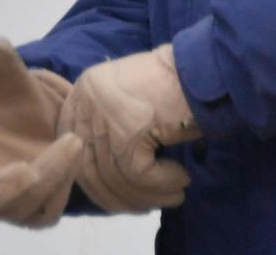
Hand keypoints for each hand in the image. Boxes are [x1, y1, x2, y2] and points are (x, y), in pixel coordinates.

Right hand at [0, 37, 84, 228]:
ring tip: (71, 140)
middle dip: (3, 186)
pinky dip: (62, 187)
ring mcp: (2, 207)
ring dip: (47, 176)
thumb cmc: (10, 102)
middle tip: (29, 168)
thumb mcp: (7, 76)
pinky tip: (73, 157)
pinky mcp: (32, 215)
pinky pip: (45, 214)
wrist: (45, 123)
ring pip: (20, 207)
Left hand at [57, 44, 197, 213]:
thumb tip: (106, 183)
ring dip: (148, 195)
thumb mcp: (125, 102)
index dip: (95, 181)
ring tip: (174, 194)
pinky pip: (140, 177)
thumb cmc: (171, 85)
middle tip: (147, 205)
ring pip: (117, 178)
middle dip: (120, 197)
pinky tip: (180, 179)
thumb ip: (108, 131)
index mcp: (81, 93)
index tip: (120, 195)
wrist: (203, 70)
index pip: (72, 151)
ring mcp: (103, 117)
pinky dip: (162, 185)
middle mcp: (85, 103)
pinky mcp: (127, 133)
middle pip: (90, 170)